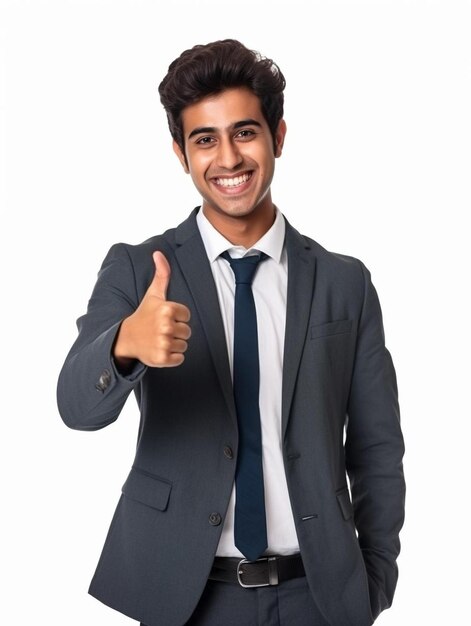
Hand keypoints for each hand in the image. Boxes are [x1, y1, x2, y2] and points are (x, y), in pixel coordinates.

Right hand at [114, 251, 190, 367]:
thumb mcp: (153, 294)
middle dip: (176, 332)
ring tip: (159, 339)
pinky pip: (180, 358)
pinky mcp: (162, 358)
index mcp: (167, 309)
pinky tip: (160, 350)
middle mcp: (166, 326)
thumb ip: (162, 274)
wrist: (126, 338)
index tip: (164, 318)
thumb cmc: (144, 314)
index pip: (187, 316)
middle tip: (160, 330)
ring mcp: (163, 343)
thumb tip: (159, 253)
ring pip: (184, 345)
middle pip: (187, 332)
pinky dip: (172, 357)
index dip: (177, 317)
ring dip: (174, 344)